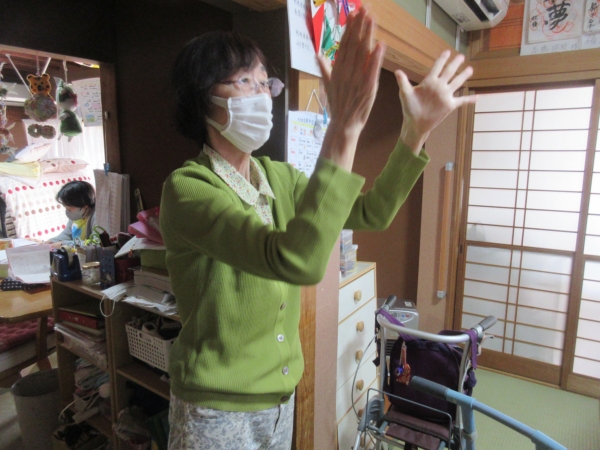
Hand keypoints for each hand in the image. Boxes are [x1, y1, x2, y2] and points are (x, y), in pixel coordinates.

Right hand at [317, 7, 384, 139]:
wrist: (344, 124)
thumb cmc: (338, 105)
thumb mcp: (329, 85)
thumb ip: (324, 69)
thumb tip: (316, 55)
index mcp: (337, 70)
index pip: (344, 45)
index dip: (349, 28)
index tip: (353, 14)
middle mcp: (346, 72)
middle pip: (354, 44)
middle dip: (359, 26)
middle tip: (365, 9)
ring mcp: (357, 79)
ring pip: (363, 53)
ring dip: (368, 35)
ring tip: (372, 19)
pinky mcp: (368, 88)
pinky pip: (372, 70)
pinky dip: (376, 58)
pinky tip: (380, 44)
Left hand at [396, 50, 476, 153]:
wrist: (415, 123)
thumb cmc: (409, 108)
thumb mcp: (405, 94)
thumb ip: (403, 82)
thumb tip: (397, 71)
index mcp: (429, 82)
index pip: (437, 67)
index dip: (442, 59)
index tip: (447, 52)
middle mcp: (439, 86)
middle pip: (449, 72)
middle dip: (455, 64)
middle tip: (461, 56)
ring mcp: (445, 95)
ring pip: (457, 83)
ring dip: (463, 76)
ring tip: (470, 69)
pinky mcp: (450, 105)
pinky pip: (462, 101)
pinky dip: (470, 99)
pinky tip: (478, 97)